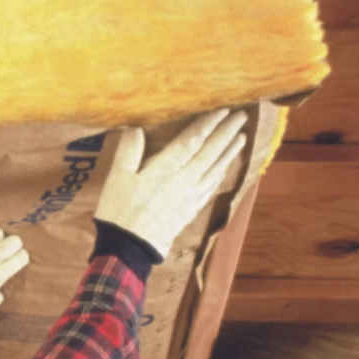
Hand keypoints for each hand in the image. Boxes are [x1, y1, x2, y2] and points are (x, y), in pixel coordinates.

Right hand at [95, 108, 248, 257]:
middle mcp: (184, 180)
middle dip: (226, 133)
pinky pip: (211, 187)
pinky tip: (224, 168)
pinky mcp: (191, 209)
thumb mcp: (117, 178)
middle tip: (241, 117)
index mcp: (165, 169)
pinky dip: (220, 174)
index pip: (192, 141)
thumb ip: (128, 151)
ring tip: (242, 138)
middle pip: (210, 152)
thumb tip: (135, 126)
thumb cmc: (120, 210)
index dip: (208, 124)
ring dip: (229, 152)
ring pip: (215, 169)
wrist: (130, 249)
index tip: (223, 110)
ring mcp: (191, 196)